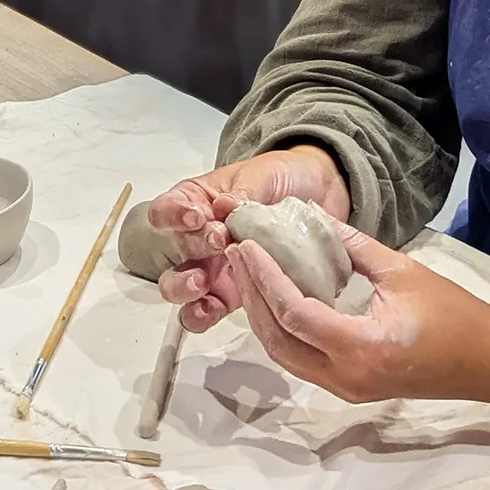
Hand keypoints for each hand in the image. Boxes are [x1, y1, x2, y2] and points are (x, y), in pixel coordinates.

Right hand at [151, 145, 350, 332]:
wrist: (322, 195)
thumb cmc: (284, 178)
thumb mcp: (264, 175)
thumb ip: (245, 191)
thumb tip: (228, 207)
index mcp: (198, 201)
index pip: (167, 210)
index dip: (173, 215)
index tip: (196, 217)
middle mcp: (199, 236)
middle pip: (177, 248)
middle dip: (193, 247)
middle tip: (219, 241)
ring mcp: (214, 267)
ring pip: (179, 286)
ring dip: (184, 288)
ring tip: (202, 284)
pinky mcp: (235, 292)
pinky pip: (207, 310)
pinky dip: (203, 314)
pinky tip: (211, 310)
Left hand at [226, 215, 489, 401]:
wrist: (489, 362)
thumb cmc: (454, 314)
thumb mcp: (402, 271)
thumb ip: (353, 246)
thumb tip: (312, 216)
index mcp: (361, 347)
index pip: (294, 312)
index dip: (266, 278)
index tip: (247, 246)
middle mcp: (345, 376)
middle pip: (278, 339)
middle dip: (253, 296)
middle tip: (238, 256)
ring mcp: (345, 388)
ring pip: (284, 355)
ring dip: (262, 316)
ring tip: (250, 274)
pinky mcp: (349, 388)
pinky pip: (301, 361)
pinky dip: (282, 331)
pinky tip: (276, 299)